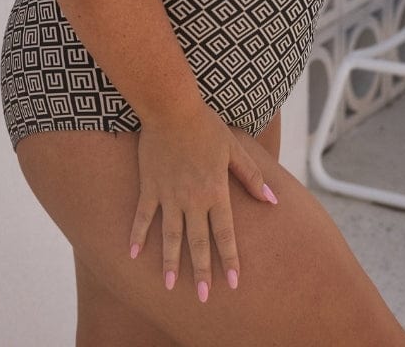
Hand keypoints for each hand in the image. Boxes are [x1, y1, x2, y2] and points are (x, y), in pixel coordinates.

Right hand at [128, 107, 278, 301]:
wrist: (171, 108)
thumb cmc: (205, 126)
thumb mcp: (234, 149)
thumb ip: (251, 176)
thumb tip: (272, 200)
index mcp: (215, 191)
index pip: (224, 233)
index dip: (229, 259)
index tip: (232, 283)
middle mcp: (192, 199)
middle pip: (198, 242)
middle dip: (202, 271)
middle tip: (204, 297)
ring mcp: (169, 194)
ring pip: (171, 236)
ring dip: (171, 262)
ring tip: (170, 285)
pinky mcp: (150, 186)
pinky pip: (143, 216)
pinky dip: (137, 234)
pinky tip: (132, 253)